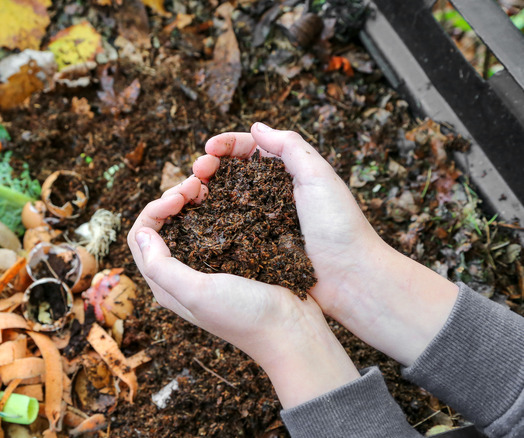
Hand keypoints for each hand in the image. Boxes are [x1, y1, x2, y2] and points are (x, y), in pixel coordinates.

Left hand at [127, 177, 359, 407]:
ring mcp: (208, 264)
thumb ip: (162, 267)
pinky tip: (227, 196)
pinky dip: (215, 206)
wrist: (292, 330)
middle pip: (162, 225)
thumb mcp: (197, 293)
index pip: (141, 237)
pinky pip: (215, 224)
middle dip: (173, 198)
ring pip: (188, 221)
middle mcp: (182, 273)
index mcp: (166, 284)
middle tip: (196, 184)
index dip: (154, 209)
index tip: (179, 197)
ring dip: (192, 199)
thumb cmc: (244, 316)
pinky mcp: (233, 257)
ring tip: (209, 184)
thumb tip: (141, 233)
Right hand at [193, 123, 458, 365]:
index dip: (226, 145)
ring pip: (225, 199)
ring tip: (190, 193)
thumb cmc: (339, 226)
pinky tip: (197, 219)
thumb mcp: (319, 176)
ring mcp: (262, 222)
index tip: (208, 149)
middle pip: (232, 172)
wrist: (350, 279)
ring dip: (205, 192)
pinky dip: (210, 220)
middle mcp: (272, 195)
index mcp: (289, 173)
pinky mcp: (256, 247)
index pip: (250, 149)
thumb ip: (290, 147)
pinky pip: (228, 229)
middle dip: (210, 166)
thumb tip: (256, 127)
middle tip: (196, 172)